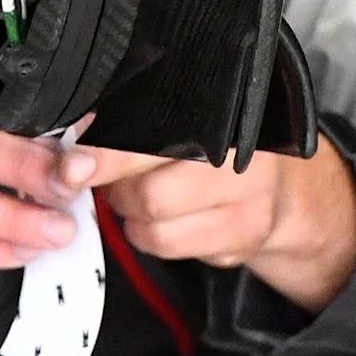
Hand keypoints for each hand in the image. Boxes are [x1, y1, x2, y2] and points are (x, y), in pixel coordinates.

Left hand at [87, 143, 355, 314]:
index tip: (72, 166)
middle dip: (115, 186)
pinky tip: (162, 216)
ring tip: (139, 192)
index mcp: (220, 110)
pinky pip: (166, 244)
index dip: (107, 154)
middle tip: (107, 175)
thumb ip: (133, 122)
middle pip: (149, 189)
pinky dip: (149, 233)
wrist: (283, 188)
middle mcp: (239, 155)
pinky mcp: (242, 237)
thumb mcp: (183, 118)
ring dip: (130, 212)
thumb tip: (73, 141)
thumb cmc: (216, 147)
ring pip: (153, 222)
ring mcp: (247, 200)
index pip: (153, 134)